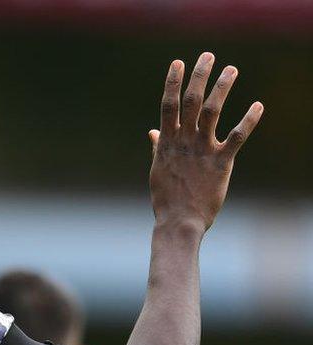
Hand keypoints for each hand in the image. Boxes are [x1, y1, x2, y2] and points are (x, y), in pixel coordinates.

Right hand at [148, 53, 262, 232]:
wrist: (179, 221)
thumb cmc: (166, 198)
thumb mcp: (158, 169)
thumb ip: (158, 147)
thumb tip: (153, 132)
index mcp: (167, 142)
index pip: (168, 105)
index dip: (173, 82)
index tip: (178, 63)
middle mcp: (183, 141)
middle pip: (191, 101)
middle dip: (199, 76)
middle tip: (208, 56)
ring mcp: (202, 150)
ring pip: (212, 112)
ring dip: (222, 88)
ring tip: (231, 70)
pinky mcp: (221, 162)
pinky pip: (237, 137)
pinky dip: (248, 120)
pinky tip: (258, 106)